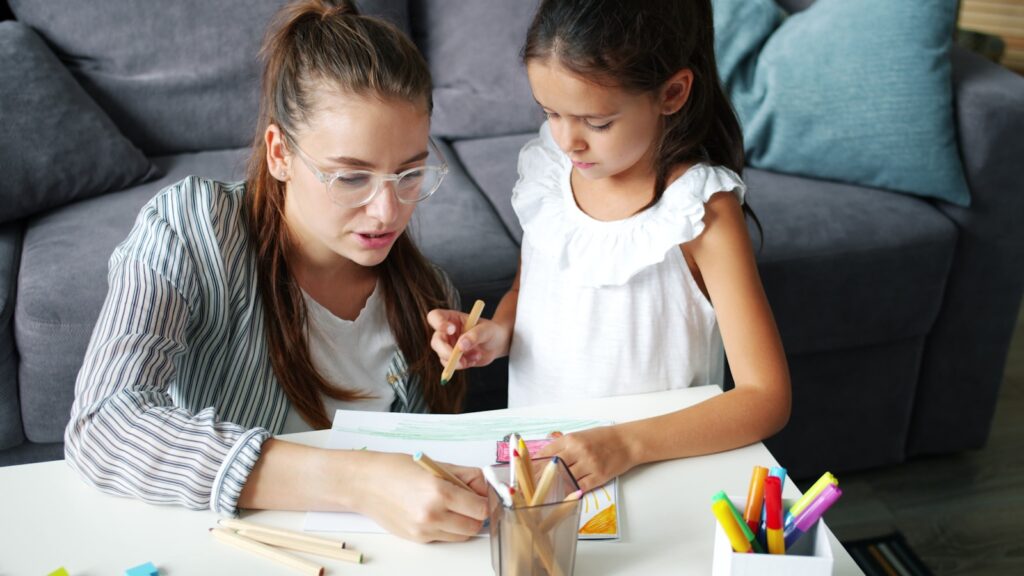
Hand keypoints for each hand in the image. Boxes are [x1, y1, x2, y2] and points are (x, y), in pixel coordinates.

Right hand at [350, 452, 488, 542]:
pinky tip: (435, 511)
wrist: (364, 483)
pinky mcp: (416, 539)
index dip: (486, 502)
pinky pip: (444, 537)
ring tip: (450, 505)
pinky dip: (446, 527)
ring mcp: (423, 531)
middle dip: (476, 515)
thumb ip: (467, 477)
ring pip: (461, 535)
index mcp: (440, 492)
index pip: (481, 509)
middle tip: (470, 501)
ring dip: (462, 523)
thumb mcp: (437, 465)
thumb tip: (487, 488)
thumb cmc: (397, 469)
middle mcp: (432, 515)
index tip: (483, 496)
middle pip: (474, 526)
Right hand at [427, 308, 509, 369]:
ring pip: (442, 355)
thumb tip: (461, 346)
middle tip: (459, 356)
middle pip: (435, 341)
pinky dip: (463, 365)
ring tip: (477, 355)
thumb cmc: (491, 331)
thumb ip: (474, 335)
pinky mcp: (453, 358)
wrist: (497, 344)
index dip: (438, 323)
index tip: (451, 330)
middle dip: (445, 350)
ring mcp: (449, 346)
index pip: (435, 317)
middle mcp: (446, 332)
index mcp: (451, 318)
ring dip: (458, 360)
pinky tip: (475, 359)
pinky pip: (450, 365)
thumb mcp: (486, 330)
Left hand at [536, 426, 636, 492]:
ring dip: (554, 486)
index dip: (534, 465)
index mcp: (571, 439)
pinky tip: (563, 495)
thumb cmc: (602, 438)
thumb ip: (562, 446)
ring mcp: (589, 464)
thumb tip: (543, 458)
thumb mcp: (580, 436)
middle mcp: (578, 451)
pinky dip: (570, 492)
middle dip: (540, 478)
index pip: (546, 453)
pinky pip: (579, 487)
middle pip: (553, 467)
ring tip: (544, 493)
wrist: (627, 442)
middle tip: (531, 487)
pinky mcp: (598, 477)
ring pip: (565, 479)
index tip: (526, 473)